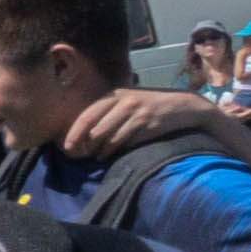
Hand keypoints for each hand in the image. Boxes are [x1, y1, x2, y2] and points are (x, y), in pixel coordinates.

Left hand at [53, 85, 238, 167]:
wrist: (183, 106)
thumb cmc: (148, 106)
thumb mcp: (126, 102)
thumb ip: (106, 114)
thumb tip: (82, 135)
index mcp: (114, 95)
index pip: (87, 115)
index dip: (75, 133)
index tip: (68, 147)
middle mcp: (124, 102)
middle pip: (95, 129)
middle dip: (86, 146)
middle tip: (81, 155)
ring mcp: (137, 113)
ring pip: (109, 138)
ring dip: (101, 151)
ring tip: (98, 156)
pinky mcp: (148, 125)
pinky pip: (125, 143)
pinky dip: (115, 151)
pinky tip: (112, 154)